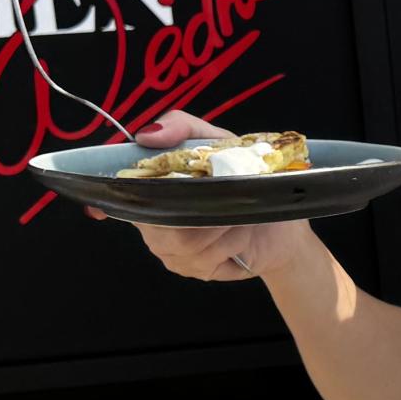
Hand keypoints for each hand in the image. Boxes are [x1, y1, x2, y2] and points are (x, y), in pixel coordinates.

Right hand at [85, 110, 312, 280]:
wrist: (279, 222)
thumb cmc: (241, 176)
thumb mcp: (214, 141)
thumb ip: (181, 128)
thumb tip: (147, 135)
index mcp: (149, 193)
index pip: (122, 196)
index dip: (121, 196)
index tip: (137, 192)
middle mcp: (154, 227)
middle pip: (155, 223)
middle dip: (194, 205)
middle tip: (224, 191)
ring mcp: (173, 254)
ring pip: (185, 242)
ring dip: (221, 221)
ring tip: (239, 209)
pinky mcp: (197, 271)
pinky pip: (208, 257)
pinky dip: (232, 238)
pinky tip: (243, 229)